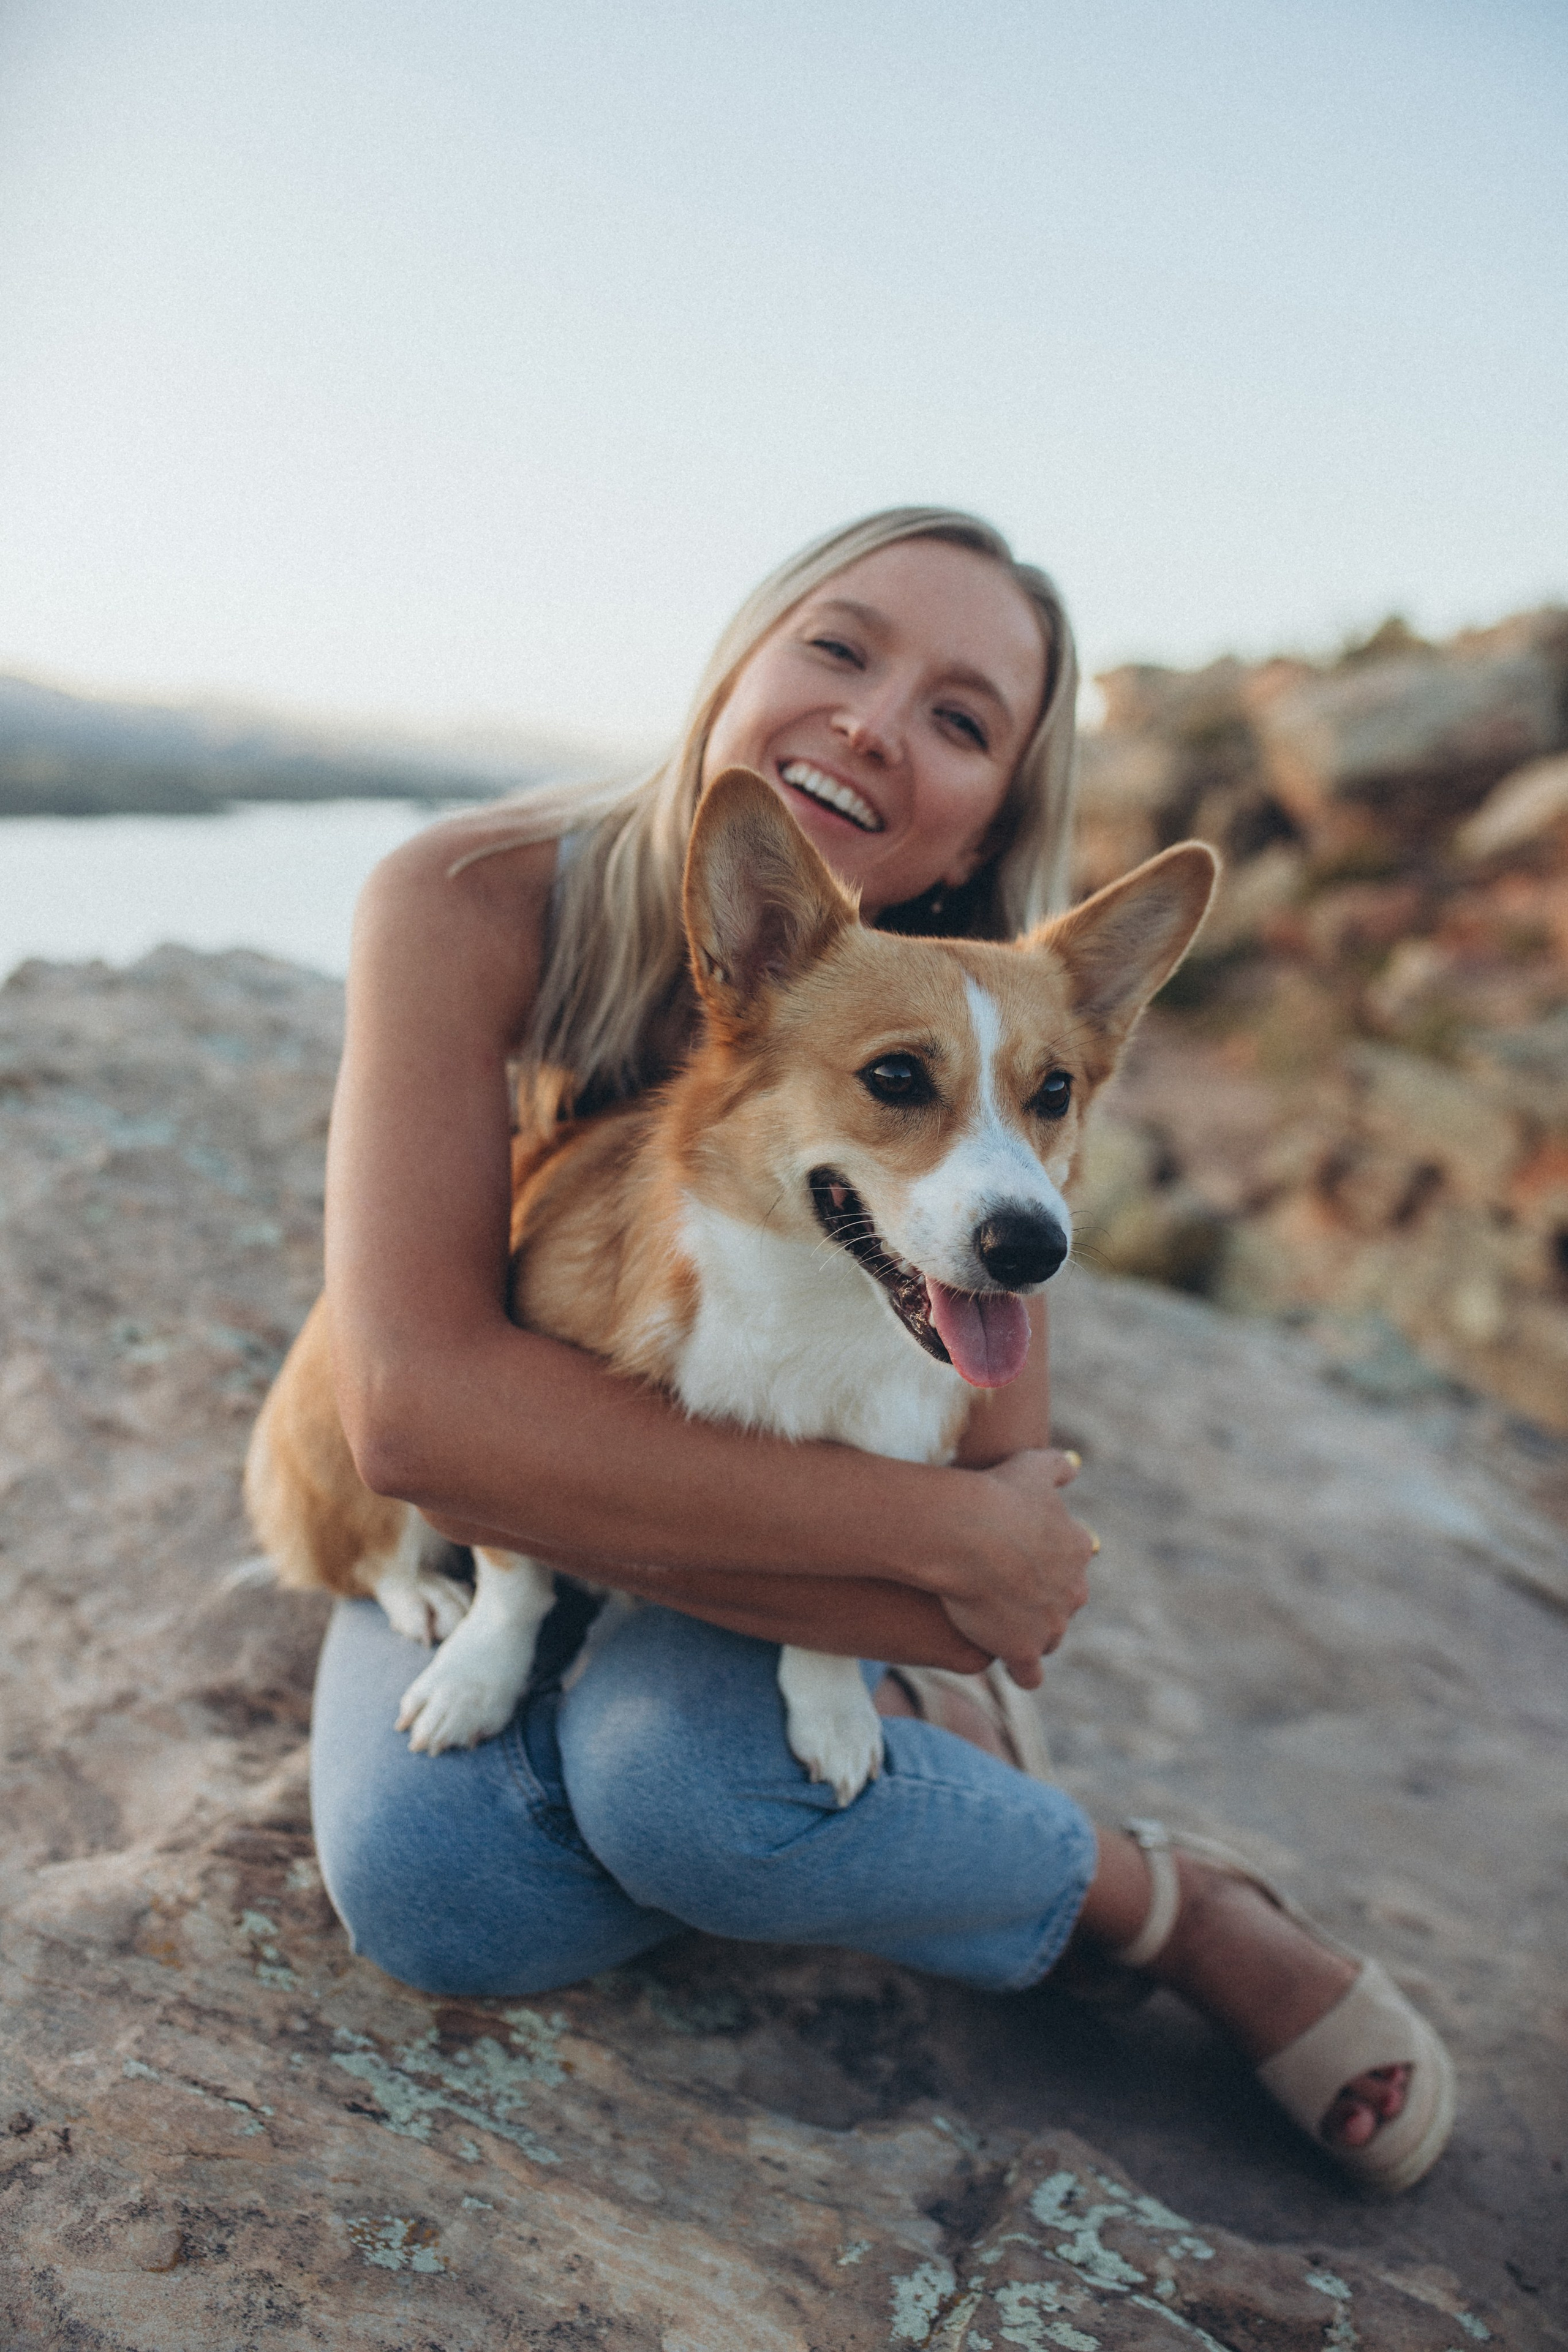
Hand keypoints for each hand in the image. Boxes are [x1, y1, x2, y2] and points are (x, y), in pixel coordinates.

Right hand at [937, 1447, 1093, 1688]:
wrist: (967, 1534)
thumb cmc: (997, 1495)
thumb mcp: (1033, 1466)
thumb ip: (1058, 1467)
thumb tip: (1075, 1466)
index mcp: (1076, 1548)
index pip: (1073, 1564)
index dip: (1048, 1565)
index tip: (1024, 1562)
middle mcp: (1073, 1591)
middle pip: (1064, 1605)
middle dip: (1045, 1603)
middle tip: (1011, 1596)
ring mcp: (1050, 1624)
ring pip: (1049, 1638)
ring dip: (1032, 1635)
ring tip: (1005, 1630)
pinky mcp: (1024, 1650)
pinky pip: (1030, 1673)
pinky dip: (1023, 1672)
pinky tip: (1010, 1668)